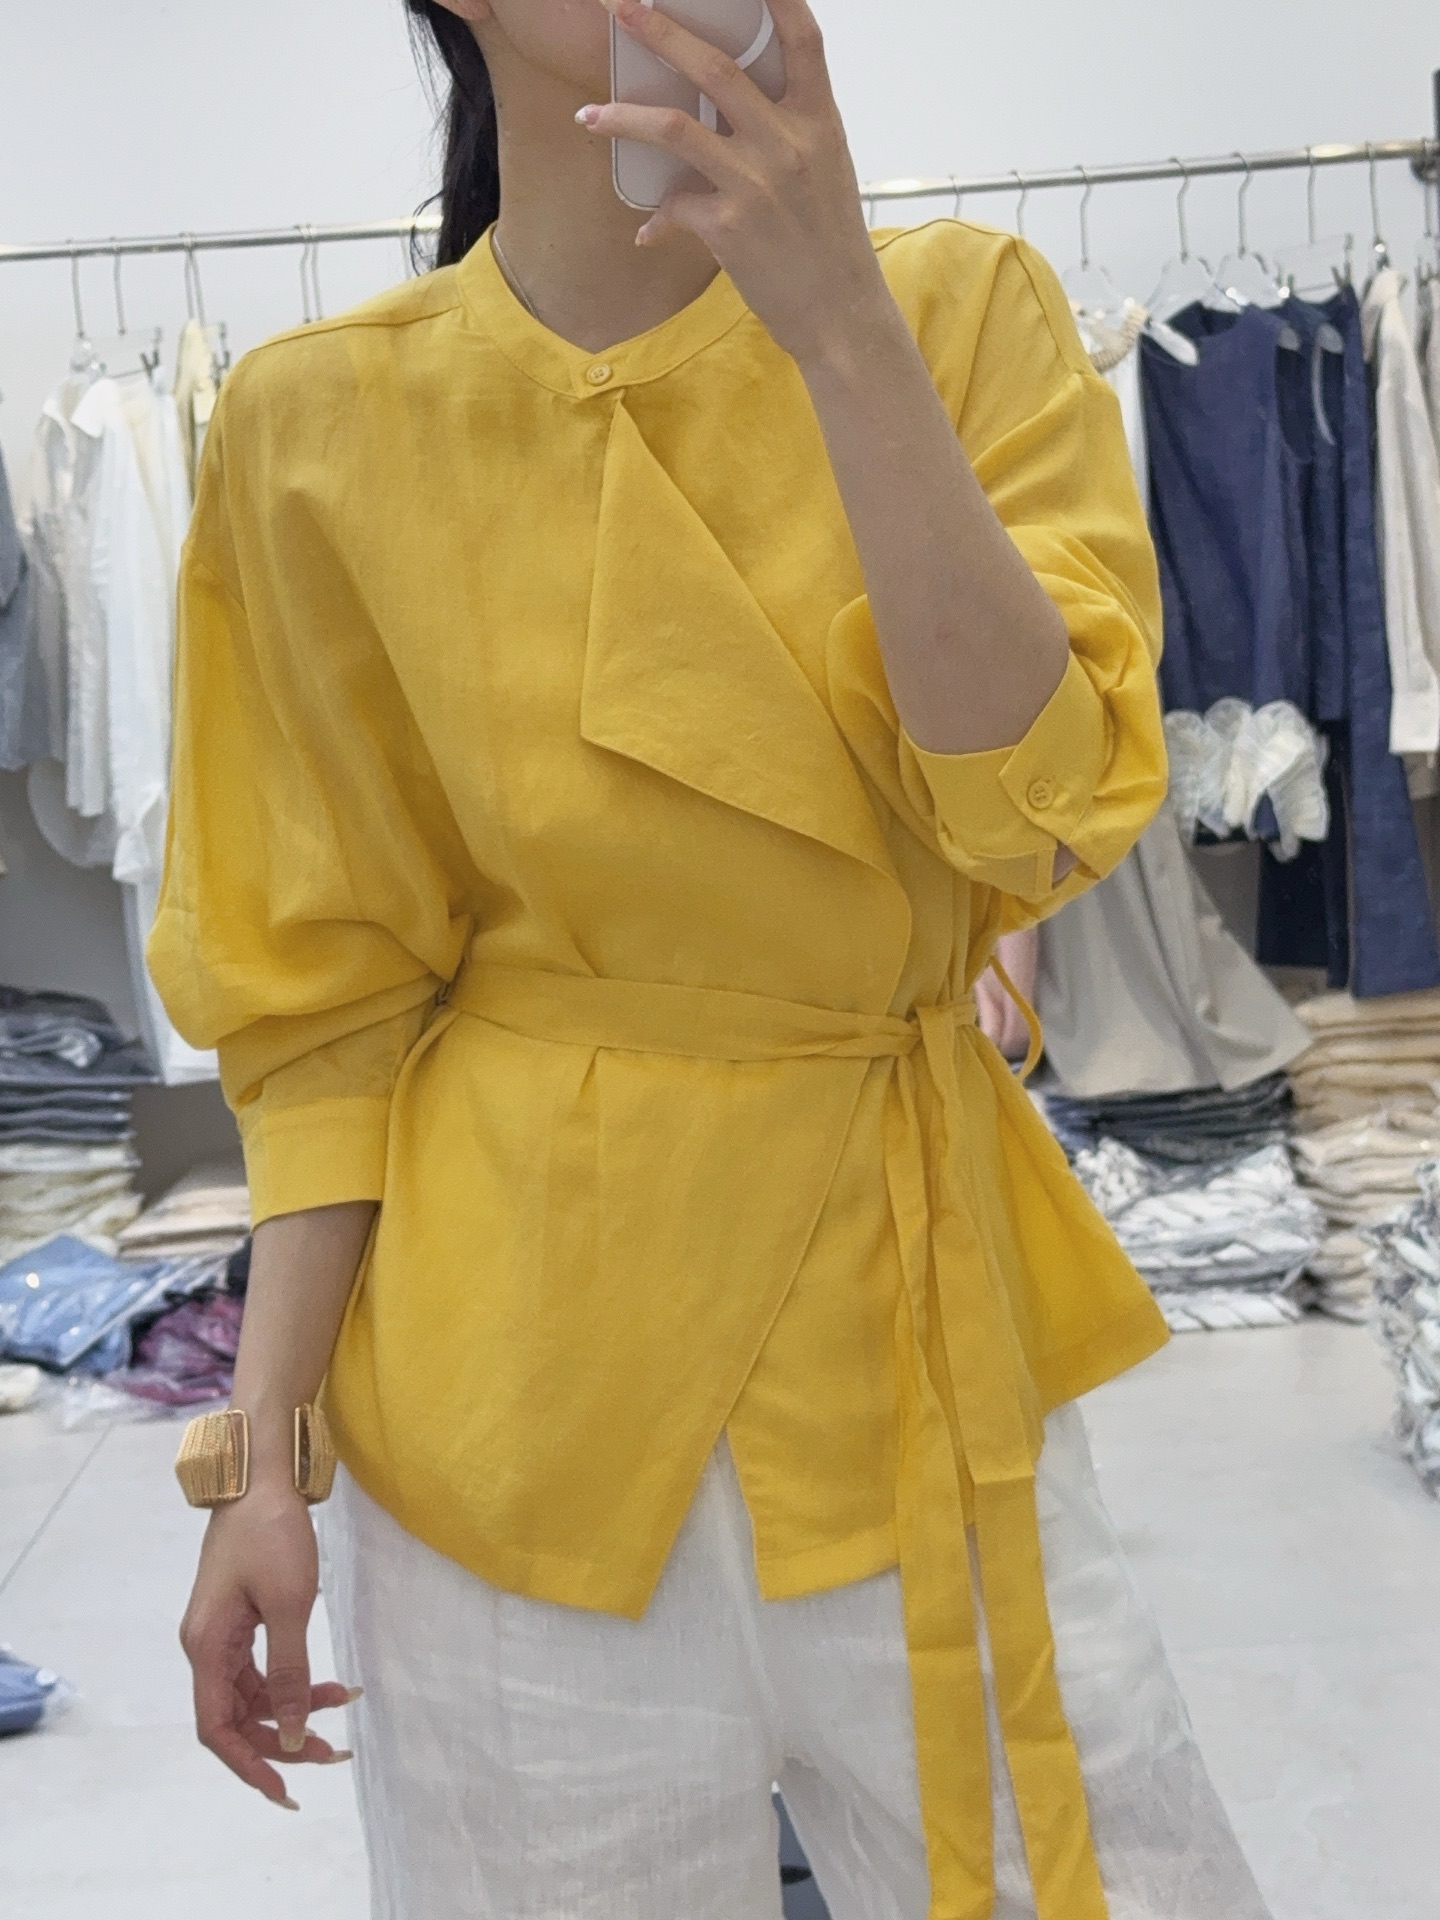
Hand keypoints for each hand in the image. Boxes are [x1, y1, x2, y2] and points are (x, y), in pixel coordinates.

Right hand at [180, 1479, 355, 1808]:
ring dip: (293, 1711)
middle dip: (281, 1741)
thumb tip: (290, 1734)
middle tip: (332, 1753)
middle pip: (236, 1717)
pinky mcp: (240, 1619)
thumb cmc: (272, 1534)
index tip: (285, 1788)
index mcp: (206, 1647)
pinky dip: (294, 1681)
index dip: (247, 1764)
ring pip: (253, 1695)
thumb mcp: (288, 1605)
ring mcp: (222, 1633)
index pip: (216, 1729)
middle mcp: (206, 1647)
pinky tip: (331, 1685)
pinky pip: (262, 1669)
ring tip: (341, 1712)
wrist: (262, 1477)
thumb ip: (289, 1673)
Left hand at [580, 0, 894, 366]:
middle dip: (661, 30)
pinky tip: (646, 230)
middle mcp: (788, 143)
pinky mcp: (729, 228)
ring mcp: (757, 183)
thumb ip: (789, 127)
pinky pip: (674, 205)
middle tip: (621, 6)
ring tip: (588, 115)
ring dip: (624, 116)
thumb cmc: (830, 243)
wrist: (840, 314)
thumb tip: (742, 100)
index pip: (801, 38)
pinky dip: (656, 216)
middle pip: (716, 68)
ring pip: (675, 128)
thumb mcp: (826, 169)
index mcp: (818, 121)